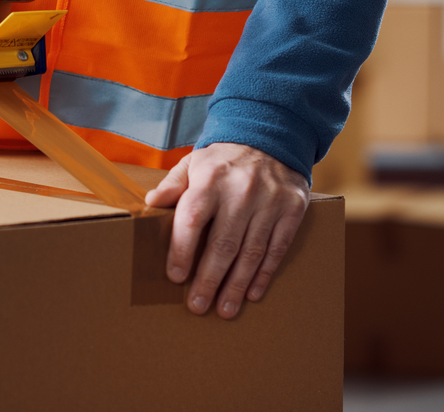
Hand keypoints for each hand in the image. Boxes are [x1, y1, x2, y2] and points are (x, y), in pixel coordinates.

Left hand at [146, 142, 308, 319]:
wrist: (270, 135)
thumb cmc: (223, 160)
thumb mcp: (193, 163)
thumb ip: (173, 185)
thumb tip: (150, 204)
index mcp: (210, 180)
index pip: (192, 220)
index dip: (182, 250)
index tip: (176, 277)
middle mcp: (241, 191)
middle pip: (223, 244)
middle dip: (209, 280)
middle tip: (198, 305)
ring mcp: (270, 201)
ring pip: (251, 252)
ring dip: (237, 285)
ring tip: (225, 309)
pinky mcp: (293, 208)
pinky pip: (277, 248)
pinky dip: (264, 273)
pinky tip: (253, 293)